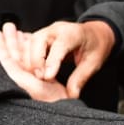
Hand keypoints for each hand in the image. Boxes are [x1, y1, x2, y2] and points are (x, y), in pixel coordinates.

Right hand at [0, 20, 114, 98]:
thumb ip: (81, 78)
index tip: (47, 78)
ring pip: (30, 43)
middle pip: (38, 40)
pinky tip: (31, 71)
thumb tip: (71, 95)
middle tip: (41, 78)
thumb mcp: (94, 63)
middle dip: (36, 60)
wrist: (95, 33)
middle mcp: (57, 29)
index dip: (52, 61)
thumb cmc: (96, 46)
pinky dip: (27, 58)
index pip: (59, 45)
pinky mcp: (41, 37)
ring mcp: (47, 32)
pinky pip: (29, 45)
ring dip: (30, 60)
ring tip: (37, 77)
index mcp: (72, 33)